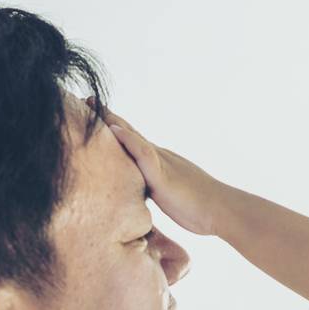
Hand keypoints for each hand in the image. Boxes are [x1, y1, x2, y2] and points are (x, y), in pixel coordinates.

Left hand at [93, 99, 227, 236]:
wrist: (221, 210)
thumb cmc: (200, 209)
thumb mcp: (169, 197)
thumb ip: (154, 191)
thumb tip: (141, 198)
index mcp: (157, 163)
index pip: (131, 142)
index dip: (114, 129)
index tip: (95, 114)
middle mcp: (158, 157)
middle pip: (128, 132)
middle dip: (106, 116)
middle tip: (86, 98)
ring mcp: (160, 163)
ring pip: (132, 136)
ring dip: (111, 120)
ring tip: (92, 104)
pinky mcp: (163, 175)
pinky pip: (143, 153)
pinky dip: (128, 140)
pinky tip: (113, 129)